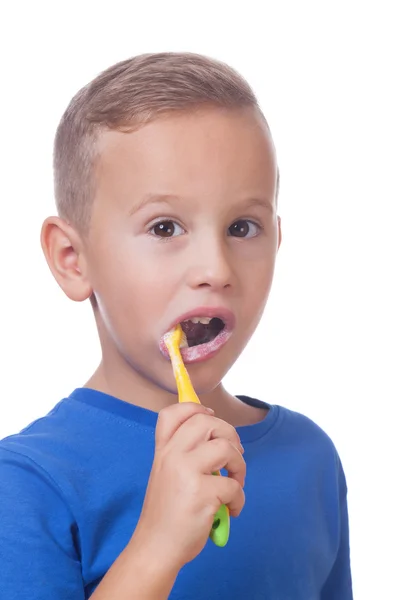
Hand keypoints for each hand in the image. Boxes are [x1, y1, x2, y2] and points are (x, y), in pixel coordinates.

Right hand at [131, 402, 245, 570]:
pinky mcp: (202, 494)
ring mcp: (186, 473)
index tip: (211, 417)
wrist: (156, 548)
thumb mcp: (165, 474)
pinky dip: (239, 499)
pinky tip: (231, 510)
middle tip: (233, 454)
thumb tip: (218, 439)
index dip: (195, 407)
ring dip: (239, 465)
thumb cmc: (166, 513)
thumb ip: (182, 455)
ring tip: (235, 481)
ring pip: (226, 448)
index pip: (172, 413)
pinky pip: (234, 485)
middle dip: (229, 434)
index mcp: (163, 451)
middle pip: (207, 422)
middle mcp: (172, 456)